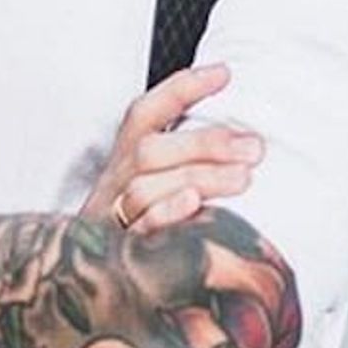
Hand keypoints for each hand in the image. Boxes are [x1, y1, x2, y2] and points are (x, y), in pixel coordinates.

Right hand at [80, 63, 262, 235]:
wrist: (93, 273)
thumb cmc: (141, 216)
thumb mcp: (155, 177)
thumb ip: (185, 153)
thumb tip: (242, 132)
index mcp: (126, 153)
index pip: (147, 112)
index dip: (183, 89)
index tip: (224, 73)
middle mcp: (116, 179)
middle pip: (150, 151)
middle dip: (205, 144)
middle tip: (254, 147)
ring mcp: (114, 214)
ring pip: (146, 187)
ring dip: (198, 178)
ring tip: (243, 177)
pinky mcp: (119, 249)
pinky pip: (140, 229)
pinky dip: (167, 214)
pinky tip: (196, 205)